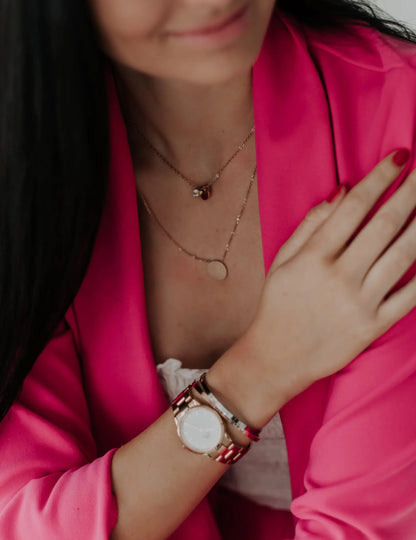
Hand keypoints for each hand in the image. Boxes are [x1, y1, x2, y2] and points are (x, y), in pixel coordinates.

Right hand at [246, 149, 415, 406]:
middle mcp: (340, 275)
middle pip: (384, 225)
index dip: (380, 178)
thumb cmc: (276, 305)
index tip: (400, 157)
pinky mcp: (374, 326)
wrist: (276, 357)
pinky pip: (410, 296)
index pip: (355, 207)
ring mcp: (360, 302)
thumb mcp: (282, 260)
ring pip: (404, 255)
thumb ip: (311, 224)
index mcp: (314, 256)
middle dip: (411, 192)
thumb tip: (343, 190)